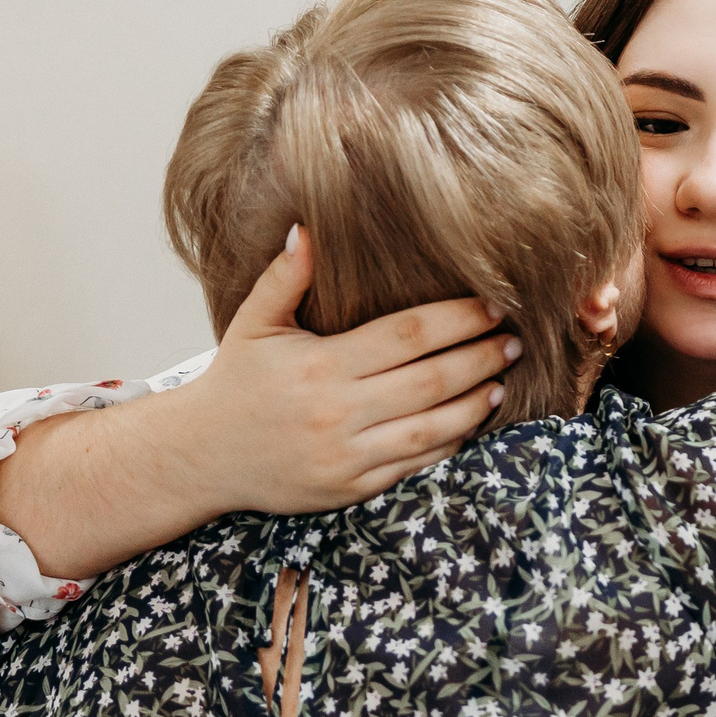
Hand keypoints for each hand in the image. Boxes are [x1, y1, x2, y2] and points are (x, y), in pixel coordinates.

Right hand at [172, 227, 517, 513]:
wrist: (200, 456)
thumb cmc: (235, 382)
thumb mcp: (253, 324)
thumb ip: (285, 279)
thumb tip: (307, 229)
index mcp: (320, 365)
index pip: (407, 336)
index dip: (457, 319)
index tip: (492, 306)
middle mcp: (337, 411)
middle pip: (431, 380)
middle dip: (481, 358)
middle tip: (515, 340)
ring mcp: (346, 454)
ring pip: (431, 427)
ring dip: (475, 404)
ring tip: (502, 380)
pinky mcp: (351, 487)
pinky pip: (414, 464)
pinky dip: (450, 443)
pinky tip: (471, 421)